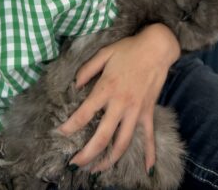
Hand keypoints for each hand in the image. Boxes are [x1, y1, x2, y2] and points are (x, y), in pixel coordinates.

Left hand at [58, 23, 179, 173]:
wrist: (156, 47)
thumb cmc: (129, 49)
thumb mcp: (104, 53)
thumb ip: (87, 69)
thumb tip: (75, 85)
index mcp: (107, 88)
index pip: (84, 114)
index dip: (70, 126)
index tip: (60, 133)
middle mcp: (120, 104)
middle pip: (102, 136)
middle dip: (87, 154)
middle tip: (75, 163)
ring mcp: (136, 110)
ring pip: (123, 143)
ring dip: (110, 160)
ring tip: (97, 169)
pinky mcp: (148, 112)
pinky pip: (149, 136)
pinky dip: (150, 153)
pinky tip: (147, 168)